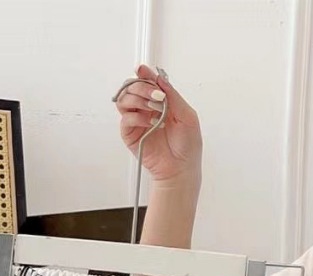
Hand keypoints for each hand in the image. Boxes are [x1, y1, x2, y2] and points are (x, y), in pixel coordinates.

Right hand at [115, 64, 201, 185]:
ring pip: (124, 99)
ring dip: (139, 99)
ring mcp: (137, 120)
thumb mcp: (188, 116)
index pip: (146, 82)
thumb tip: (159, 78)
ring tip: (155, 110)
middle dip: (142, 87)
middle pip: (132, 87)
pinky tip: (150, 122)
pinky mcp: (130, 134)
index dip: (143, 73)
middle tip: (156, 96)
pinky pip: (126, 118)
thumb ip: (173, 96)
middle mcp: (146, 108)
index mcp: (159, 102)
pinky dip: (137, 116)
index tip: (142, 69)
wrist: (182, 168)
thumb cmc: (187, 146)